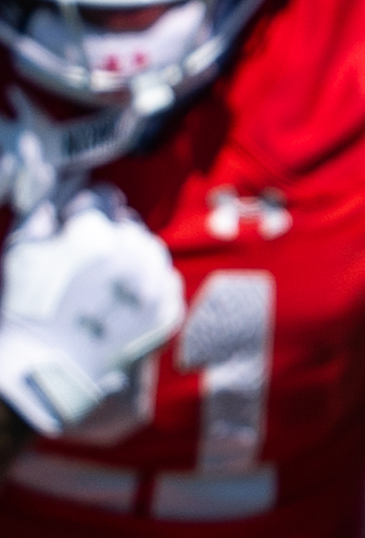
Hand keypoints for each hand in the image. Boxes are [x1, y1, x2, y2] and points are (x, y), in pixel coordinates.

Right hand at [0, 190, 183, 435]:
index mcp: (95, 234)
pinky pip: (167, 282)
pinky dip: (150, 283)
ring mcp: (155, 285)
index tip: (79, 219)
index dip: (88, 207)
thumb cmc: (27, 304)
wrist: (48, 365)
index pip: (103, 197)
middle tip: (91, 252)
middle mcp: (133, 255)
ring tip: (109, 274)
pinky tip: (124, 294)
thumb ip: (42, 205)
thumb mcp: (22, 247)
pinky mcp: (169, 312)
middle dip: (111, 230)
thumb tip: (54, 172)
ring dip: (134, 254)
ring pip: (152, 250)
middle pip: (131, 223)